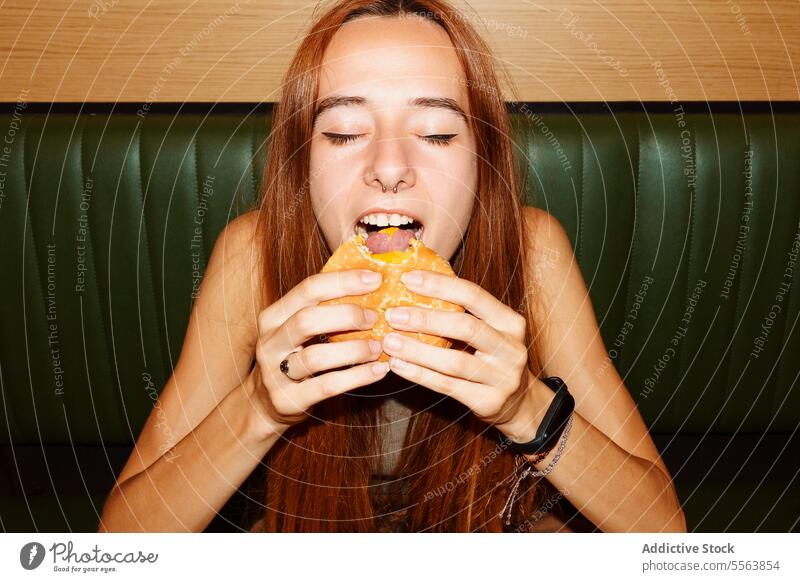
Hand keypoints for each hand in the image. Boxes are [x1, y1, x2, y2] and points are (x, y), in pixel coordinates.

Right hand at [245, 269, 390, 438]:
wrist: (265, 402)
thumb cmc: (295, 356)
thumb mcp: (299, 328)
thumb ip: (325, 307)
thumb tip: (372, 281)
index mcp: (274, 316)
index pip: (308, 288)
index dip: (344, 281)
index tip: (375, 279)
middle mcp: (270, 341)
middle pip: (307, 319)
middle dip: (347, 315)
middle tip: (376, 318)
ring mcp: (275, 373)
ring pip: (316, 357)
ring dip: (354, 350)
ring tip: (379, 347)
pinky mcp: (287, 400)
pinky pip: (326, 386)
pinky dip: (357, 377)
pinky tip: (379, 370)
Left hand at [380, 269, 540, 441]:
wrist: (517, 401)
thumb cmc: (491, 356)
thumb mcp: (488, 330)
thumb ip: (461, 312)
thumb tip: (413, 284)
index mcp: (511, 322)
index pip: (474, 296)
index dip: (440, 285)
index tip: (408, 278)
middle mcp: (511, 348)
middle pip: (465, 328)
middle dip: (425, 319)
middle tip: (393, 314)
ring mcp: (503, 378)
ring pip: (454, 362)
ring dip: (417, 351)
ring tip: (389, 342)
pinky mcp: (489, 402)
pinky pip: (447, 386)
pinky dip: (419, 375)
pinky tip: (398, 365)